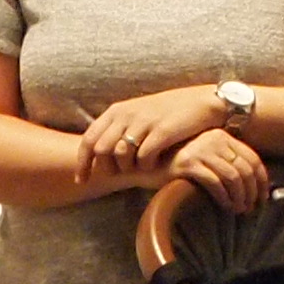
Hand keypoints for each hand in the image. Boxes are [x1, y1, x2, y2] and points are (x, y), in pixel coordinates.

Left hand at [75, 84, 228, 179]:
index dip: (82, 163)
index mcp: (117, 111)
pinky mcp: (163, 131)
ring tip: (140, 168)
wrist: (202, 102)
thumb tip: (98, 155)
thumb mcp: (137, 115)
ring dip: (128, 168)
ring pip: (121, 155)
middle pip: (102, 150)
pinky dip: (147, 166)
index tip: (81, 181)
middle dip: (107, 168)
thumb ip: (118, 130)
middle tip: (120, 176)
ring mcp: (144, 122)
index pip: (88, 140)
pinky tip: (155, 164)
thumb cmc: (168, 113)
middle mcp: (127, 114)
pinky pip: (144, 157)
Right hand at [168, 128, 266, 214]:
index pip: (252, 158)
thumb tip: (252, 184)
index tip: (262, 197)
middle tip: (250, 207)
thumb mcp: (206, 157)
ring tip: (238, 209)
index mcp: (222, 137)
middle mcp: (213, 140)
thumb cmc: (179, 164)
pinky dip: (224, 198)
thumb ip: (225, 162)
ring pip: (233, 177)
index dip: (262, 180)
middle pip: (245, 169)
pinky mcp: (188, 164)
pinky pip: (215, 183)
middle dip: (252, 192)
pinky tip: (226, 206)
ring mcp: (200, 150)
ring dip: (239, 197)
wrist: (148, 163)